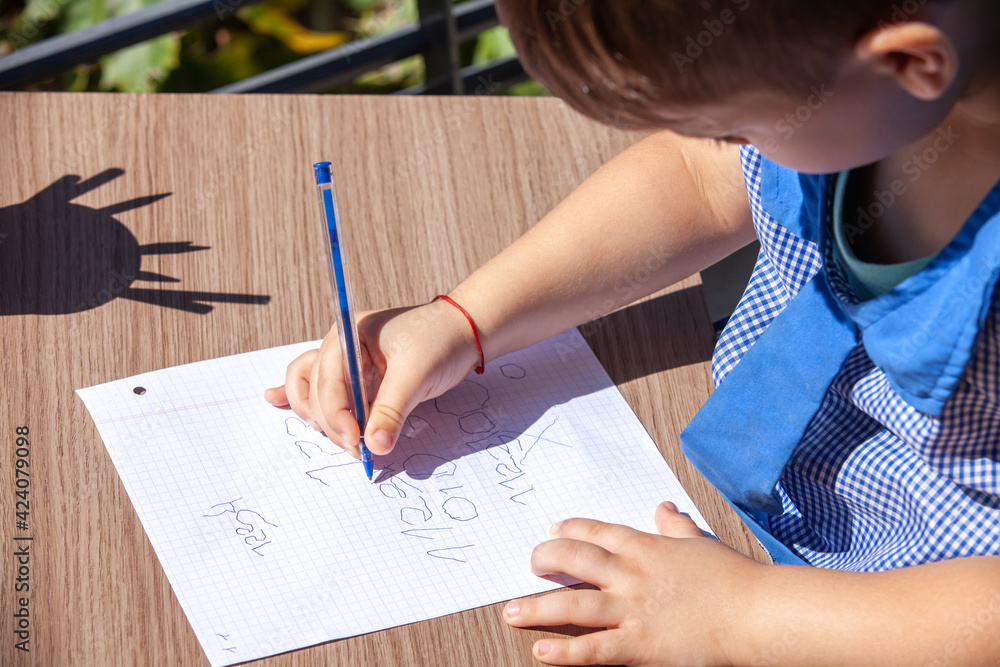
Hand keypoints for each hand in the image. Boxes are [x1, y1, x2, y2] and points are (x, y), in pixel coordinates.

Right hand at [263, 301, 481, 456]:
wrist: (464, 331)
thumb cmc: (441, 341)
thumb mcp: (417, 374)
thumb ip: (393, 409)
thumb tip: (374, 445)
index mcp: (349, 334)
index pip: (328, 380)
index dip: (336, 415)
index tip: (355, 441)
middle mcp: (340, 347)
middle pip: (315, 390)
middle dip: (333, 424)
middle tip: (359, 450)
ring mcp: (346, 363)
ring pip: (312, 391)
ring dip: (321, 419)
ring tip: (341, 440)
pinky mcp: (358, 378)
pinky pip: (324, 389)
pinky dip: (303, 400)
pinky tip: (273, 401)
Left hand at [504, 502, 761, 665]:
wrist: (754, 613)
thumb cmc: (731, 578)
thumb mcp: (699, 543)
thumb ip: (676, 526)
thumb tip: (664, 507)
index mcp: (646, 548)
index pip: (598, 531)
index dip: (571, 528)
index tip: (552, 528)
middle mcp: (632, 575)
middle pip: (576, 559)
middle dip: (546, 558)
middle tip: (529, 563)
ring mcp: (633, 610)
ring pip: (575, 604)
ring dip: (539, 607)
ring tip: (511, 611)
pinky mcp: (640, 646)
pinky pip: (595, 649)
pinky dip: (566, 652)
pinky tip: (541, 651)